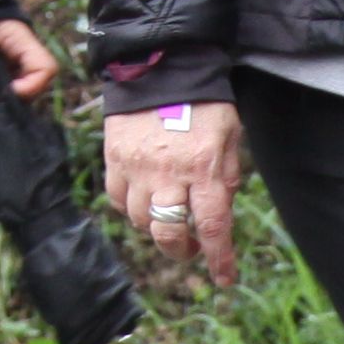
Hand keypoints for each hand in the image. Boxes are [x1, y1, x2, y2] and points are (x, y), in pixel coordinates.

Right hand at [102, 100, 245, 281]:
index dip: (219, 258)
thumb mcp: (229, 136)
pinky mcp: (114, 158)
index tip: (224, 278)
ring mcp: (137, 167)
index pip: (212, 227)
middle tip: (189, 247)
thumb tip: (221, 214)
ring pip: (141, 220)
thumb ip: (226, 176)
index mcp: (204, 168)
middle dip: (181, 250)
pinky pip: (118, 199)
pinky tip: (143, 200)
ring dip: (156, 228)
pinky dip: (131, 208)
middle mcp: (168, 174)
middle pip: (168, 233)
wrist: (161, 64)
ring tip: (167, 217)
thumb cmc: (204, 101)